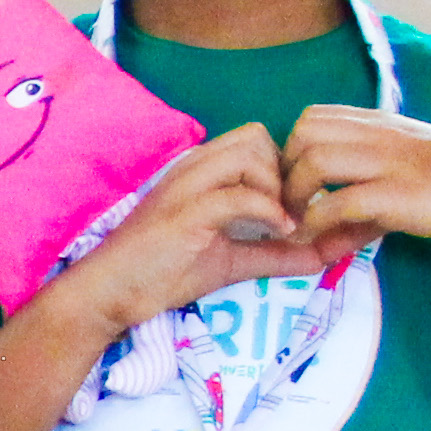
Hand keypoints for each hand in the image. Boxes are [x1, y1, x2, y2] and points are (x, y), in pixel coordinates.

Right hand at [60, 126, 312, 331]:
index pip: (256, 141)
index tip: (295, 207)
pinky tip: (280, 232)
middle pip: (258, 137)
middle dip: (284, 171)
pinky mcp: (186, 211)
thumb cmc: (160, 274)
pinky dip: (269, 211)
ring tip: (284, 223)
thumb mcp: (230, 261)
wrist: (108, 293)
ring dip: (277, 187)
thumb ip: (273, 255)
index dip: (284, 168)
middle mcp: (194, 168)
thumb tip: (321, 256)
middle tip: (292, 212)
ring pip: (251, 153)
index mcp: (202, 172)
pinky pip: (241, 195)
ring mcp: (187, 186)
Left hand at [280, 106, 430, 269]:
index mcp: (381, 126)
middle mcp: (381, 135)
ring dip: (296, 196)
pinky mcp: (399, 195)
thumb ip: (362, 207)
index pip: (313, 118)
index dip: (292, 153)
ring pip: (313, 160)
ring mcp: (389, 162)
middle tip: (293, 207)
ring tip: (300, 224)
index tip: (296, 188)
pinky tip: (319, 244)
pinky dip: (317, 224)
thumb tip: (326, 240)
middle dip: (286, 171)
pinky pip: (339, 202)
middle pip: (303, 132)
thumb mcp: (406, 184)